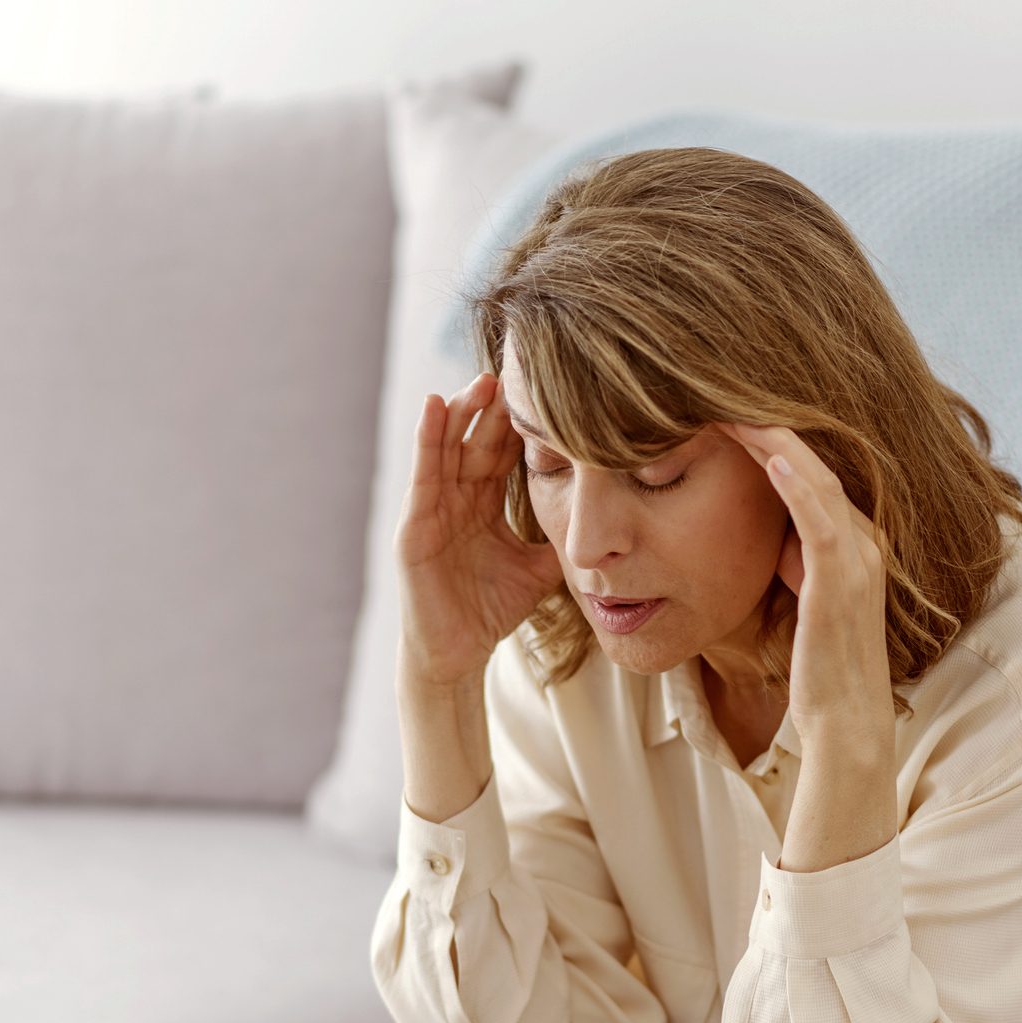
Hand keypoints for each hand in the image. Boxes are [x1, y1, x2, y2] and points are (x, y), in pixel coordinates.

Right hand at [394, 373, 566, 688]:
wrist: (457, 654)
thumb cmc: (491, 611)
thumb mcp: (539, 568)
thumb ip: (563, 540)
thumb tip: (607, 521)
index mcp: (484, 504)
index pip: (503, 451)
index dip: (520, 421)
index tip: (544, 385)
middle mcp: (457, 498)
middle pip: (477, 441)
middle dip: (494, 407)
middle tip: (517, 368)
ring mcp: (432, 509)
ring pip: (449, 448)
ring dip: (463, 412)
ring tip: (481, 380)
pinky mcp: (413, 526)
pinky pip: (423, 476)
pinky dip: (427, 440)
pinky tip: (436, 406)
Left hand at [713, 420, 894, 757]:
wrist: (846, 724)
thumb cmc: (820, 670)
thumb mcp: (804, 602)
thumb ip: (795, 564)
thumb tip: (776, 539)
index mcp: (853, 544)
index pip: (810, 475)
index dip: (771, 442)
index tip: (726, 413)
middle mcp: (864, 541)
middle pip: (815, 465)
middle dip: (769, 428)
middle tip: (721, 394)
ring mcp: (857, 558)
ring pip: (817, 480)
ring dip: (775, 442)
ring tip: (733, 408)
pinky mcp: (842, 580)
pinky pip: (820, 519)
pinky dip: (796, 485)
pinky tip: (767, 457)